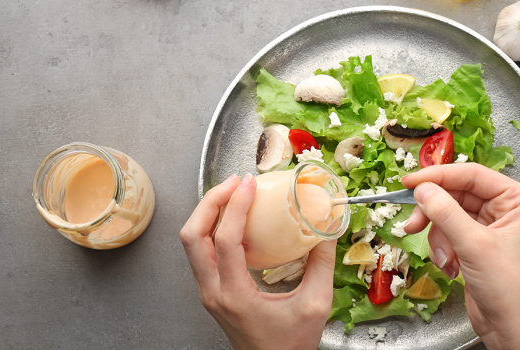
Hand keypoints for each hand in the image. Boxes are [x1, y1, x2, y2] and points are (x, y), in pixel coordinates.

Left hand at [180, 174, 335, 349]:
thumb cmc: (291, 346)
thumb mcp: (316, 305)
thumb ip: (323, 265)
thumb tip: (328, 228)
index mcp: (235, 296)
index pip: (224, 241)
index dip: (234, 207)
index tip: (248, 184)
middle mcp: (213, 292)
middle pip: (192, 236)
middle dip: (210, 202)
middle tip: (235, 183)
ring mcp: (208, 292)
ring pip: (191, 243)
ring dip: (208, 213)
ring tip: (232, 194)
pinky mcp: (211, 291)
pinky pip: (201, 252)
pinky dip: (212, 228)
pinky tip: (235, 218)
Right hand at [402, 163, 519, 349]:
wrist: (511, 327)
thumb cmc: (507, 287)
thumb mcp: (473, 245)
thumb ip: (445, 212)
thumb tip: (422, 188)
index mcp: (518, 199)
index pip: (471, 175)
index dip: (437, 176)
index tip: (408, 182)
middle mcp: (506, 207)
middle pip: (456, 194)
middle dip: (434, 213)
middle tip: (412, 224)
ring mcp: (490, 225)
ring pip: (447, 214)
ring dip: (438, 237)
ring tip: (444, 259)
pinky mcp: (476, 241)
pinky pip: (448, 231)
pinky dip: (442, 248)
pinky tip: (451, 266)